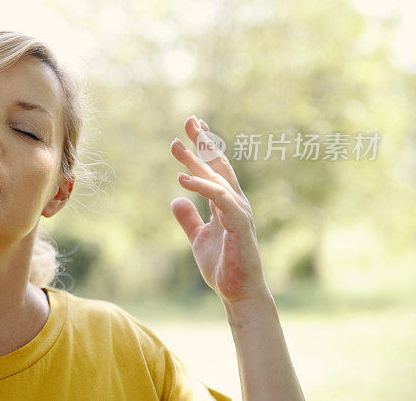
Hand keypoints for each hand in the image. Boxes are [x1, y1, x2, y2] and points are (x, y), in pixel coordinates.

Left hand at [169, 116, 268, 304]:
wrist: (239, 294)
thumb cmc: (223, 267)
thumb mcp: (198, 238)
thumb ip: (188, 218)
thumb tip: (175, 199)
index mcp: (225, 204)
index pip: (214, 170)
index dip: (202, 150)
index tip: (189, 130)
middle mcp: (235, 203)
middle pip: (219, 166)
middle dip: (205, 143)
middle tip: (189, 121)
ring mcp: (239, 212)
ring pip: (218, 178)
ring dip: (197, 161)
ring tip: (176, 147)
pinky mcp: (239, 224)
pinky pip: (220, 199)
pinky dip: (202, 186)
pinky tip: (182, 179)